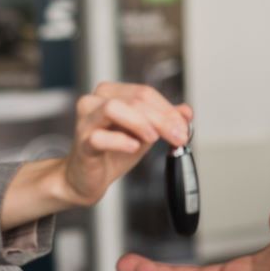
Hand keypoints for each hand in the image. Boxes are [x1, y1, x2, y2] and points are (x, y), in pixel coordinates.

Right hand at [64, 83, 192, 206]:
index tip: (183, 128)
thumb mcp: (144, 134)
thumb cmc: (112, 153)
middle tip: (178, 136)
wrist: (87, 178)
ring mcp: (86, 121)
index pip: (145, 93)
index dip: (168, 110)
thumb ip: (164, 120)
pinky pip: (100, 137)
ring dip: (140, 122)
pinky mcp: (83, 143)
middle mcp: (95, 101)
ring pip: (114, 108)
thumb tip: (186, 111)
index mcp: (111, 93)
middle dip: (162, 119)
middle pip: (135, 99)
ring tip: (153, 138)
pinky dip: (121, 141)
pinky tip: (133, 147)